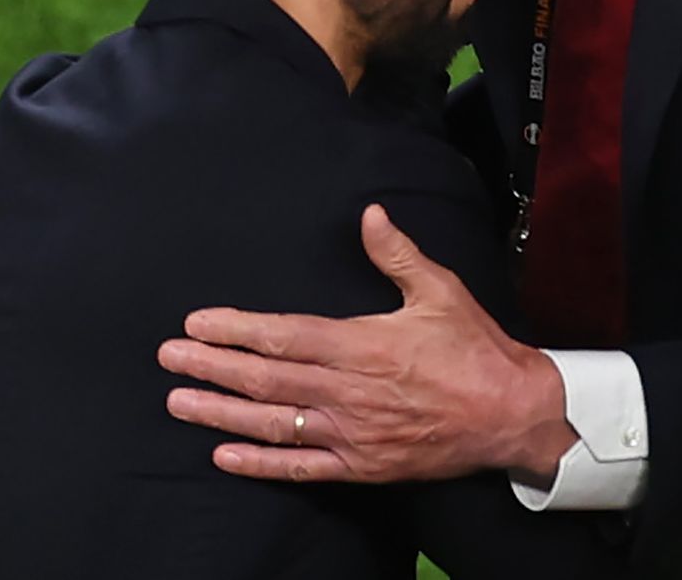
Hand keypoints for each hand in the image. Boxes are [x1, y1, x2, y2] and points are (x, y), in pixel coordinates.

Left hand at [158, 204, 578, 483]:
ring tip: (178, 403)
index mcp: (362, 345)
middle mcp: (348, 392)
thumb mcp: (440, 291)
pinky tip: (224, 457)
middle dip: (213, 367)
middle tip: (168, 357)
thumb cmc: (475, 349)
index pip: (284, 336)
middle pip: (266, 380)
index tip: (197, 323)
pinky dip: (261, 464)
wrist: (512, 413)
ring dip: (221, 414)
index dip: (236, 330)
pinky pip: (302, 468)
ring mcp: (352, 434)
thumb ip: (397, 254)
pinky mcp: (362, 466)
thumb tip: (369, 214)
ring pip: (273, 424)